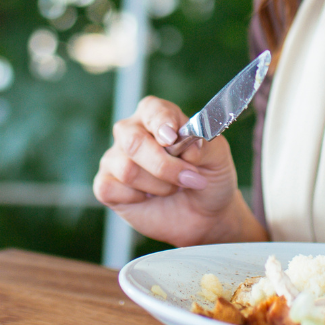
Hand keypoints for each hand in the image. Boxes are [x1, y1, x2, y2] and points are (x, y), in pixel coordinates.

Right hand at [93, 96, 260, 246]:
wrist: (205, 214)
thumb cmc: (208, 177)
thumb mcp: (217, 157)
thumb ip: (203, 145)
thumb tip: (186, 147)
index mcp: (157, 116)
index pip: (153, 110)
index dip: (161, 122)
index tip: (172, 138)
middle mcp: (131, 132)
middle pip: (134, 141)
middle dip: (164, 165)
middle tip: (189, 178)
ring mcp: (116, 158)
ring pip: (127, 169)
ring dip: (160, 185)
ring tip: (174, 189)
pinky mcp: (107, 185)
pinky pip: (111, 188)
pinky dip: (137, 198)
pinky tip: (149, 198)